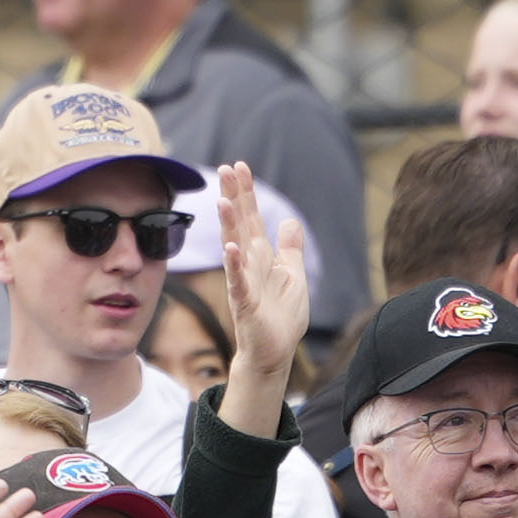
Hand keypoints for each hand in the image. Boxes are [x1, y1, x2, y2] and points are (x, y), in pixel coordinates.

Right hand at [214, 161, 310, 428]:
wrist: (275, 351)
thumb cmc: (282, 316)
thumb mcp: (294, 275)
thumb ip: (290, 249)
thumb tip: (289, 222)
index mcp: (261, 256)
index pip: (251, 217)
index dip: (246, 192)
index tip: (239, 166)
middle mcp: (249, 264)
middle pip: (239, 224)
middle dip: (233, 197)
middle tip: (225, 169)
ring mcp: (244, 283)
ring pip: (234, 248)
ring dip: (229, 225)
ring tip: (224, 201)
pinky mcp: (245, 304)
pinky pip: (238, 282)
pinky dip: (234, 266)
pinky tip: (231, 249)